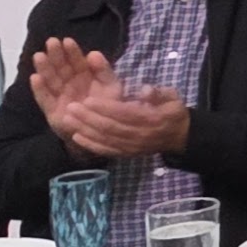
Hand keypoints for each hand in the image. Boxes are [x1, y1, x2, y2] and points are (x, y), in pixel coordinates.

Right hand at [29, 39, 115, 142]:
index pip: (77, 62)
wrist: (100, 132)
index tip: (67, 40)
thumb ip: (104, 71)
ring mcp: (60, 96)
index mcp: (85, 76)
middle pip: (62, 68)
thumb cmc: (106, 106)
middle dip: (56, 55)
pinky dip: (39, 89)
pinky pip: (45, 98)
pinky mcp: (52, 110)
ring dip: (44, 68)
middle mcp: (70, 84)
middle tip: (51, 42)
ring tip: (39, 56)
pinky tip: (34, 78)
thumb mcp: (111, 87)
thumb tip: (93, 53)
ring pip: (51, 80)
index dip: (72, 51)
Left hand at [67, 85, 190, 158]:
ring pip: (106, 139)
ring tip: (68, 119)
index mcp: (153, 119)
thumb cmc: (172, 112)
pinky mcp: (127, 154)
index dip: (106, 108)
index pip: (125, 113)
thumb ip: (158, 93)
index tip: (88, 99)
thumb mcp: (172, 96)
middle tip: (71, 107)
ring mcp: (133, 147)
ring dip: (85, 130)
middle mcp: (141, 135)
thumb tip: (145, 91)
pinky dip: (91, 145)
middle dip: (89, 118)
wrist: (179, 137)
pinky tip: (76, 136)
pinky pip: (107, 150)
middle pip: (111, 127)